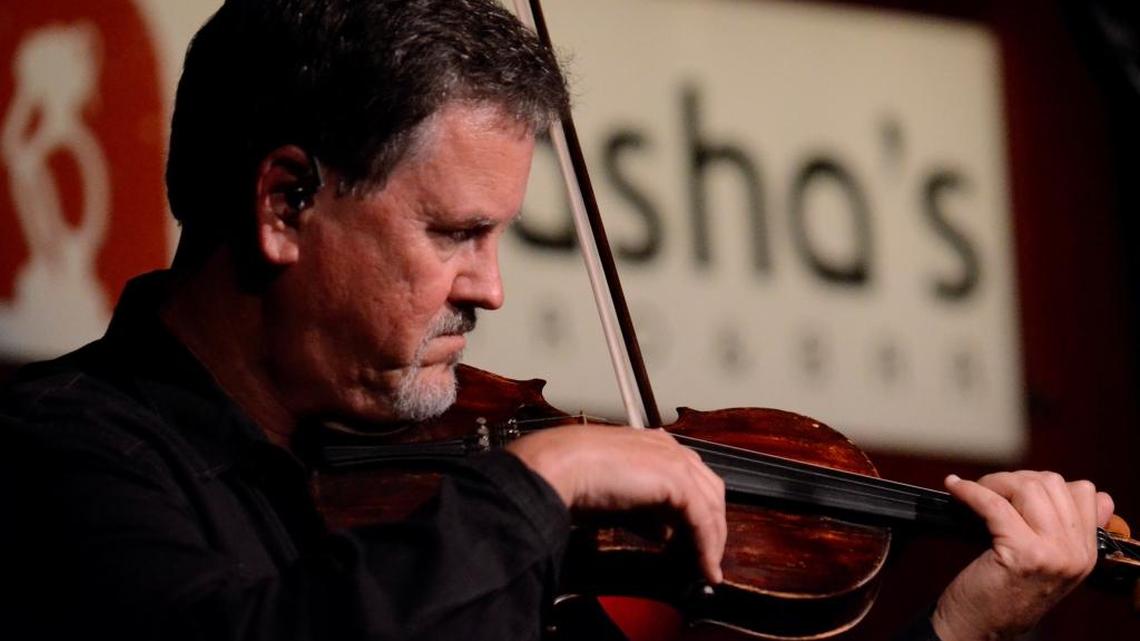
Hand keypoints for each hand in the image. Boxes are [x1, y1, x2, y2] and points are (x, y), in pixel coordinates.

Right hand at [506, 424, 726, 583]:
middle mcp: (668, 448)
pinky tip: (705, 569)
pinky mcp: (677, 480)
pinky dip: (707, 547)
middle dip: (712, 525)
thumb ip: (644, 513)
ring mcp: (675, 461)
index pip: (689, 478)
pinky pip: (703, 520)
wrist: (560, 466)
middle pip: (709, 489)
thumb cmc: (573, 477)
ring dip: (713, 540)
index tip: (692, 540)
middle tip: (704, 556)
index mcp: (653, 445)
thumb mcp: (617, 499)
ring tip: (707, 569)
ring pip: (711, 505)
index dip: (696, 511)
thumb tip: (663, 532)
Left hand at [932, 471, 1113, 640]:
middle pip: (1053, 484)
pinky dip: (970, 491)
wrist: (979, 628)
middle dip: (1014, 479)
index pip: (1083, 493)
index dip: (1043, 484)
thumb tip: (1083, 489)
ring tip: (975, 493)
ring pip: (1028, 488)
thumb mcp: (1046, 561)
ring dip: (994, 483)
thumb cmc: (1003, 592)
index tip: (1014, 491)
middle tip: (989, 491)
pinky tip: (955, 488)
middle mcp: (1078, 553)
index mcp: (1087, 553)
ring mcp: (1054, 554)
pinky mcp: (1023, 554)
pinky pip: (994, 504)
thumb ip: (1064, 529)